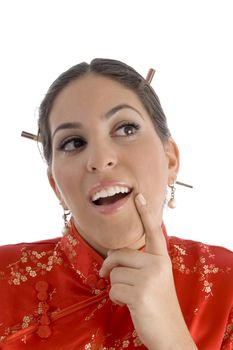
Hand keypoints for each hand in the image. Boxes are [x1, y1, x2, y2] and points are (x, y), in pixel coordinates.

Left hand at [99, 193, 196, 349]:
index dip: (145, 213)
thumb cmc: (157, 303)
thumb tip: (111, 257)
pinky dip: (116, 299)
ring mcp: (149, 278)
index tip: (138, 195)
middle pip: (119, 254)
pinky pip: (113, 289)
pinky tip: (129, 304)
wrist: (169, 332)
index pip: (153, 231)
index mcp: (162, 258)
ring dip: (116, 287)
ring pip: (114, 273)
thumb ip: (139, 264)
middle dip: (110, 266)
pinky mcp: (140, 293)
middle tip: (108, 275)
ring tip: (130, 296)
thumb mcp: (154, 278)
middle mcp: (158, 264)